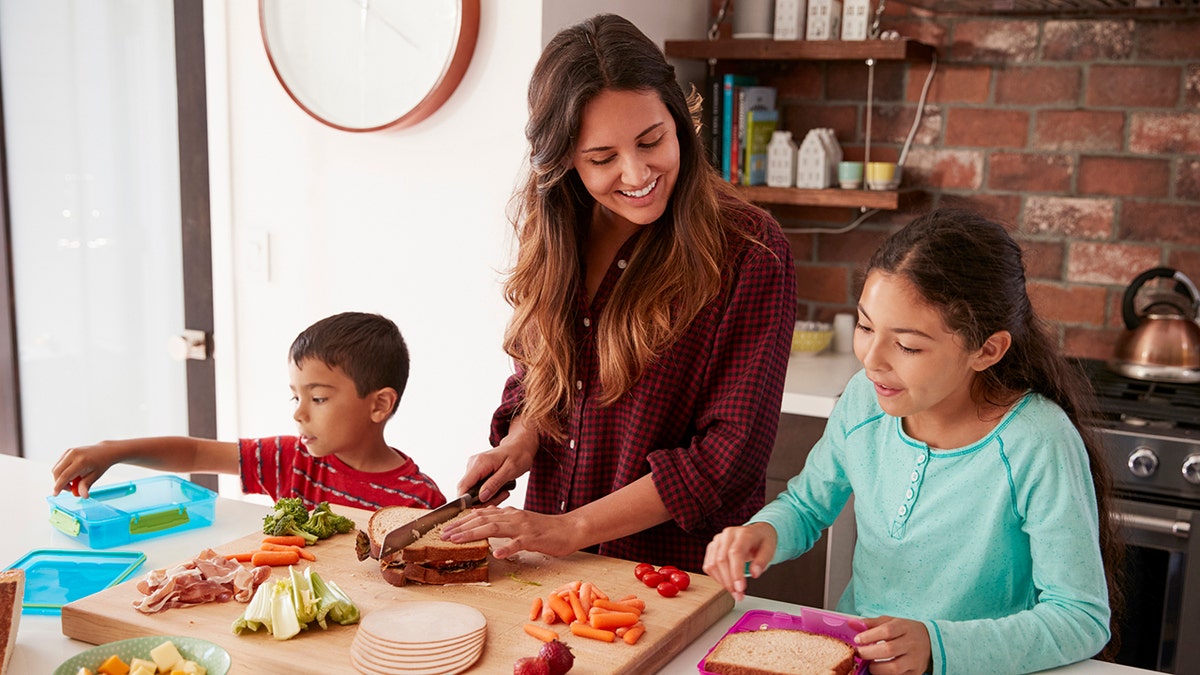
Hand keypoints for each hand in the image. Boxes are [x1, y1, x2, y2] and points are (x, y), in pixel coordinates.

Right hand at [51, 443, 120, 497]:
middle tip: (71, 488)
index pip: (65, 475)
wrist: (104, 451)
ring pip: (56, 468)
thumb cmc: (101, 464)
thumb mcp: (95, 476)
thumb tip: (83, 496)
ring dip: (60, 478)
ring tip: (74, 481)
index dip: (59, 486)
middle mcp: (73, 454)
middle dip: (59, 483)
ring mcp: (69, 451)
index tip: (55, 494)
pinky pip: (58, 465)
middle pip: (57, 472)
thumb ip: (86, 486)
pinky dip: (61, 472)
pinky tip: (72, 474)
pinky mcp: (67, 451)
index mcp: (81, 461)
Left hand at [441, 506, 578, 558]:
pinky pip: (519, 543)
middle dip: (460, 527)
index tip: (446, 528)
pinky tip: (497, 553)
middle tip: (443, 535)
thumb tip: (483, 520)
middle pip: (482, 520)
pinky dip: (507, 548)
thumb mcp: (520, 522)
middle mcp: (513, 516)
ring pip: (495, 528)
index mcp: (509, 513)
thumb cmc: (545, 529)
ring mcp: (523, 527)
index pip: (481, 515)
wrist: (569, 529)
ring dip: (474, 534)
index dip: (462, 521)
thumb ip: (503, 521)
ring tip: (458, 540)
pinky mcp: (534, 538)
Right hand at [456, 421, 537, 503]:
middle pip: (468, 491)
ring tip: (503, 492)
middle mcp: (473, 464)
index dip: (467, 501)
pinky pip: (477, 487)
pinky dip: (487, 492)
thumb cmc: (518, 455)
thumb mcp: (510, 470)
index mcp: (480, 463)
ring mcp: (474, 467)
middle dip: (483, 501)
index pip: (463, 486)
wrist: (520, 446)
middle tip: (501, 497)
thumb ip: (495, 484)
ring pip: (472, 491)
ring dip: (487, 497)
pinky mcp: (477, 471)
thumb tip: (481, 497)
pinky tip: (499, 489)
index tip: (481, 508)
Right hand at [702, 522, 777, 600]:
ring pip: (712, 564)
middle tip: (738, 595)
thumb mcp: (770, 550)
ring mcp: (717, 540)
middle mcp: (727, 535)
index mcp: (743, 533)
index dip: (736, 572)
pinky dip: (716, 577)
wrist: (756, 533)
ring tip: (734, 592)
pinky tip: (726, 583)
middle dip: (729, 581)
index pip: (735, 553)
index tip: (740, 588)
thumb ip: (762, 561)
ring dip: (722, 581)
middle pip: (721, 560)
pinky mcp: (712, 547)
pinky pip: (708, 566)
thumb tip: (755, 573)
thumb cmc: (762, 542)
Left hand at [854, 616, 932, 674]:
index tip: (857, 639)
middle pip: (889, 650)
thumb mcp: (891, 622)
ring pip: (894, 668)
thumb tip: (851, 624)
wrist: (931, 641)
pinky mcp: (915, 672)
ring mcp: (914, 660)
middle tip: (859, 653)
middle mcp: (911, 643)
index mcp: (904, 627)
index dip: (870, 635)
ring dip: (876, 668)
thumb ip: (870, 623)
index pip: (887, 631)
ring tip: (869, 664)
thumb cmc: (905, 631)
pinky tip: (878, 671)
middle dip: (869, 653)